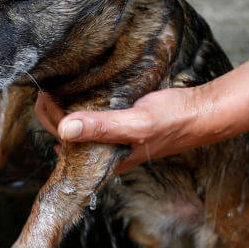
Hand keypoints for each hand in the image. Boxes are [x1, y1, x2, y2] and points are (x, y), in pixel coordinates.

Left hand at [34, 87, 218, 173]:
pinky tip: (80, 95)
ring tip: (55, 89)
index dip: (51, 118)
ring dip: (67, 110)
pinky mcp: (126, 123)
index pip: (65, 140)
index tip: (44, 95)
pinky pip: (98, 117)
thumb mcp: (136, 123)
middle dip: (53, 115)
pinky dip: (85, 107)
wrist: (204, 113)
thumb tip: (65, 130)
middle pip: (69, 135)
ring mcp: (117, 137)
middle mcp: (108, 150)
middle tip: (44, 89)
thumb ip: (102, 127)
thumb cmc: (174, 121)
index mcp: (107, 157)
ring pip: (82, 127)